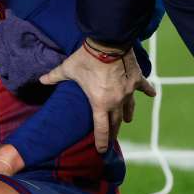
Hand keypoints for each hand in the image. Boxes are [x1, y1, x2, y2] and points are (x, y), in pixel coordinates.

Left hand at [39, 42, 155, 152]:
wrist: (108, 42)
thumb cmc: (86, 58)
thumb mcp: (68, 69)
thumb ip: (54, 77)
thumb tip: (41, 80)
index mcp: (99, 103)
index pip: (101, 129)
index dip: (101, 141)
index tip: (102, 151)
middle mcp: (116, 101)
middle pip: (116, 122)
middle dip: (113, 132)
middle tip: (112, 140)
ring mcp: (128, 91)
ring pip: (129, 108)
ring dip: (127, 116)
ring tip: (127, 121)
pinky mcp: (136, 79)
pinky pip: (143, 87)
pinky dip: (147, 91)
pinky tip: (152, 95)